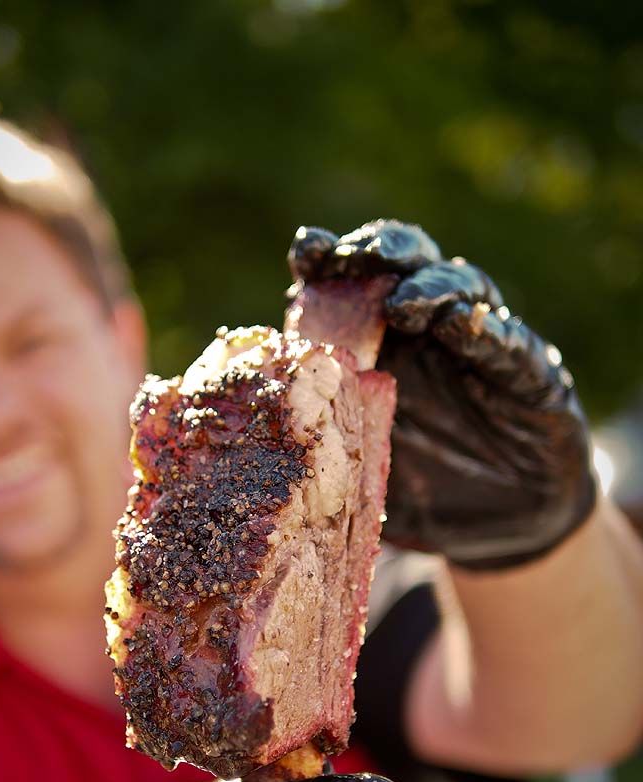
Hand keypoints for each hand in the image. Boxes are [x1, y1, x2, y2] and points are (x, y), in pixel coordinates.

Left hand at [288, 220, 596, 569]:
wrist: (500, 525)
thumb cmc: (421, 487)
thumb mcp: (358, 468)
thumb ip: (321, 444)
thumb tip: (253, 450)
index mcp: (382, 344)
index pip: (352, 288)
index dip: (329, 264)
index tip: (305, 251)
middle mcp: (431, 332)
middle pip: (407, 267)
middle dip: (380, 253)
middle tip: (355, 257)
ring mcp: (482, 348)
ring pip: (462, 289)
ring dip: (431, 286)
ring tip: (404, 301)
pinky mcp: (531, 375)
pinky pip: (510, 345)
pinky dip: (485, 331)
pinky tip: (461, 323)